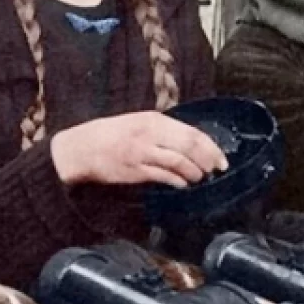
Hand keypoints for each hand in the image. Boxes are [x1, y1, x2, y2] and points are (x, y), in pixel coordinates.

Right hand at [51, 111, 229, 187]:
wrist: (81, 148)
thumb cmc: (113, 134)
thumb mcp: (140, 122)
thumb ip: (165, 130)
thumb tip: (194, 143)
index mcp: (154, 120)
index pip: (191, 132)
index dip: (210, 146)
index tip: (221, 158)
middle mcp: (150, 134)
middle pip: (188, 146)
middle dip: (207, 160)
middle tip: (216, 170)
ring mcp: (142, 153)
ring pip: (178, 162)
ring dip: (194, 172)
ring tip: (200, 178)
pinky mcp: (134, 171)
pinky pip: (162, 176)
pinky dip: (177, 181)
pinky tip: (183, 184)